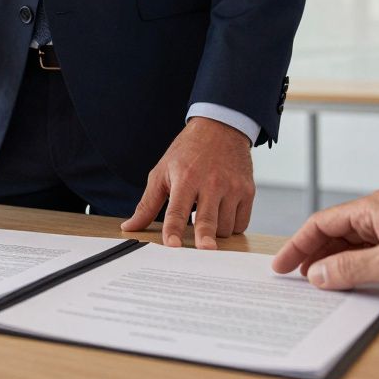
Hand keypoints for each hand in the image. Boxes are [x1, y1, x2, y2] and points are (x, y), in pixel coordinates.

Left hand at [121, 117, 254, 248]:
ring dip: (215, 233)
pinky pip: (241, 222)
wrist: (220, 128)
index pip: (177, 211)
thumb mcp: (162, 172)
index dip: (173, 230)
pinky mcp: (248, 191)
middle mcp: (211, 183)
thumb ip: (147, 203)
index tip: (172, 245)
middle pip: (207, 220)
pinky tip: (222, 216)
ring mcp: (232, 187)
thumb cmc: (187, 152)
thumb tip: (129, 227)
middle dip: (205, 237)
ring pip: (225, 227)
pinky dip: (231, 226)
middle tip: (205, 251)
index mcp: (186, 178)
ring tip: (206, 218)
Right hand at [271, 190, 378, 297]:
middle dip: (314, 254)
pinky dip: (358, 267)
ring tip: (320, 283)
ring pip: (355, 244)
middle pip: (336, 232)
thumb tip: (318, 274)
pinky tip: (355, 282)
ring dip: (336, 262)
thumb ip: (350, 268)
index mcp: (375, 208)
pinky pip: (374, 254)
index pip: (322, 223)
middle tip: (295, 277)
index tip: (282, 265)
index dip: (298, 245)